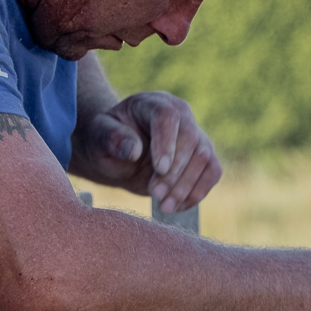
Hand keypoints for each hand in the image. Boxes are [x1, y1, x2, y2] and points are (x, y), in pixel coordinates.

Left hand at [70, 91, 222, 213]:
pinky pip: (212, 172)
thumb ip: (110, 138)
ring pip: (205, 157)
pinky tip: (177, 206)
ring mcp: (195, 134)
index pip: (168, 116)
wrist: (119, 155)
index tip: (159, 169)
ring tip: (165, 207)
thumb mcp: (98, 137)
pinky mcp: (203, 156)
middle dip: (175, 172)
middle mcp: (181, 114)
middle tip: (156, 194)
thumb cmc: (106, 141)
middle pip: (190, 138)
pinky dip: (198, 192)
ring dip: (187, 186)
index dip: (167, 142)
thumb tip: (133, 150)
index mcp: (153, 103)